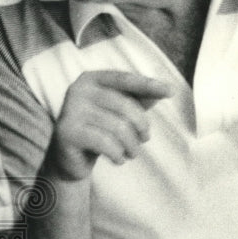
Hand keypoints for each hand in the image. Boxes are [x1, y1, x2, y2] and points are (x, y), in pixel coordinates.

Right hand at [44, 70, 171, 180]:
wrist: (69, 159)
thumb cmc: (99, 130)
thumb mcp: (119, 112)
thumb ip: (138, 99)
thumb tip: (164, 90)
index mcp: (90, 79)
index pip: (124, 79)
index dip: (147, 85)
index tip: (170, 91)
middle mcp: (77, 90)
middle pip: (124, 105)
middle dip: (141, 126)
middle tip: (144, 139)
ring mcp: (70, 111)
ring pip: (118, 127)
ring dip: (132, 145)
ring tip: (132, 153)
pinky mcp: (67, 132)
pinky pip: (105, 143)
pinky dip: (118, 154)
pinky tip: (118, 159)